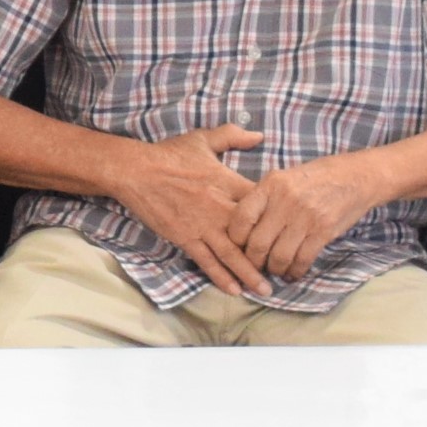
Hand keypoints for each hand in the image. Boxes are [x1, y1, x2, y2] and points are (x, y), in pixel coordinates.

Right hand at [109, 125, 269, 299]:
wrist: (136, 171)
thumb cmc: (169, 154)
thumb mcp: (203, 139)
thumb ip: (232, 136)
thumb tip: (259, 136)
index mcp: (228, 182)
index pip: (262, 204)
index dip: (277, 217)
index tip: (289, 229)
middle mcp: (220, 207)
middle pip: (253, 235)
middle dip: (270, 253)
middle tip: (285, 269)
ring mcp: (203, 225)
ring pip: (232, 255)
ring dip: (250, 274)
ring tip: (265, 290)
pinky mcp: (185, 238)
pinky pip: (207, 261)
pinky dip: (221, 276)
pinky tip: (234, 290)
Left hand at [225, 152, 388, 285]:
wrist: (356, 176)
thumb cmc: (315, 178)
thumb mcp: (284, 177)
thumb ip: (264, 198)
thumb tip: (242, 227)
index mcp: (271, 184)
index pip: (241, 217)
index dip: (235, 238)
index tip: (237, 246)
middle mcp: (285, 201)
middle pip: (258, 243)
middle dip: (253, 261)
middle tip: (255, 266)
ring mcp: (305, 217)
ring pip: (279, 256)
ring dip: (274, 269)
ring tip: (274, 270)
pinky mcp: (323, 231)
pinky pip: (302, 260)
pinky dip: (295, 271)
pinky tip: (293, 273)